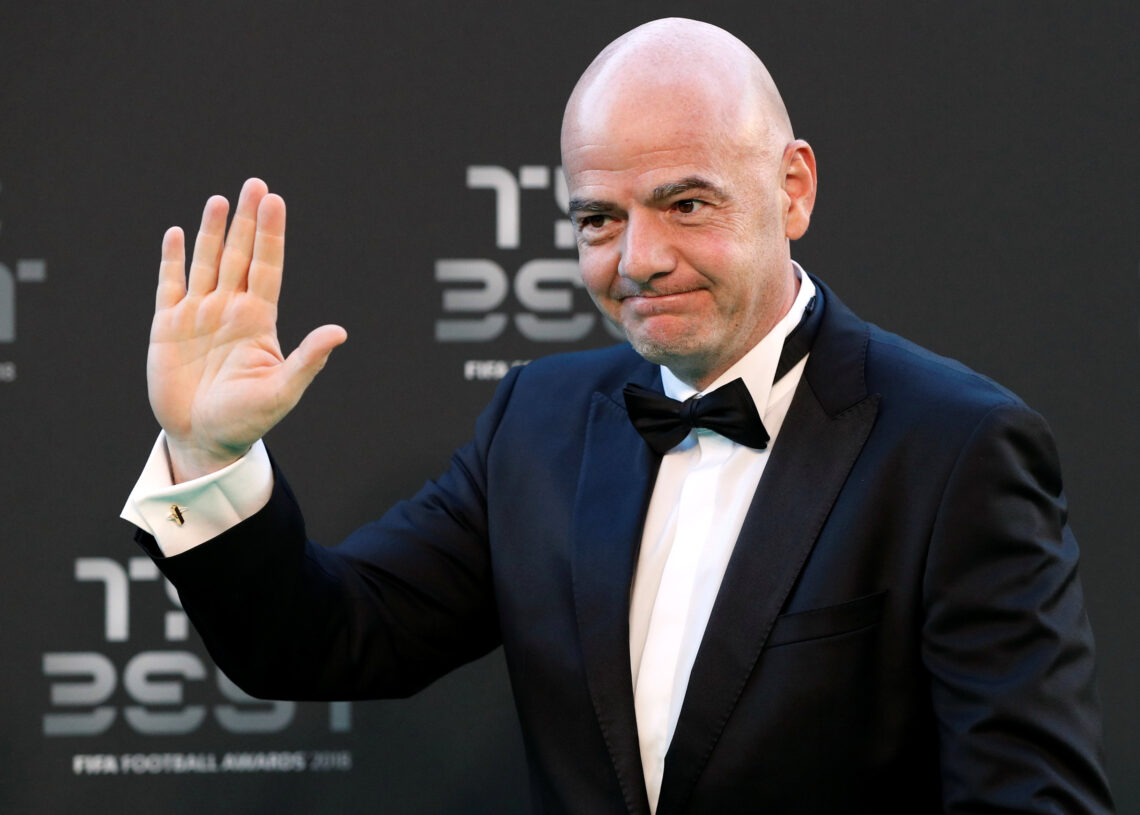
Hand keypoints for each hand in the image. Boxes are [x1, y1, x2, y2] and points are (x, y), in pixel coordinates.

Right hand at [147, 178, 346, 481]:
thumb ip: (308, 359)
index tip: (275, 201)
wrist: (205, 439)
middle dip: (247, 221)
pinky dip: (172, 260)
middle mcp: (229, 310)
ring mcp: (198, 315)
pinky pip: (169, 285)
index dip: (271, 234)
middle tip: (255, 184)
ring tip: (220, 200)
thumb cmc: (248, 419)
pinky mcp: (167, 327)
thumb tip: (340, 332)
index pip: (267, 267)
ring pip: (207, 263)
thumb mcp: (282, 391)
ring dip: (212, 232)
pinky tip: (177, 234)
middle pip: (239, 255)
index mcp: (258, 321)